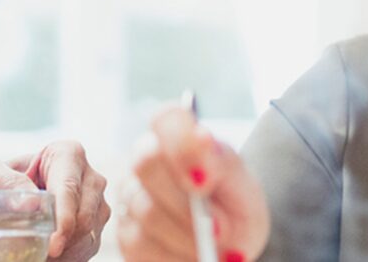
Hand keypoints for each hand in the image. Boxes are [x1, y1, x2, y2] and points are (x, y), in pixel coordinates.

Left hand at [0, 140, 108, 261]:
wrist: (8, 198)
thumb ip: (4, 181)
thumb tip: (30, 204)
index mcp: (68, 154)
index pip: (69, 189)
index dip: (63, 219)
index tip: (52, 246)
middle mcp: (90, 177)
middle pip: (84, 217)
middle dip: (62, 240)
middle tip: (37, 256)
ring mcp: (98, 202)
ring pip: (88, 235)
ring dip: (64, 251)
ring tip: (37, 253)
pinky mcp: (97, 225)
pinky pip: (88, 247)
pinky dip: (68, 257)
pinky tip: (47, 254)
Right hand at [117, 106, 268, 261]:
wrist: (231, 240)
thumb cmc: (235, 203)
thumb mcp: (241, 183)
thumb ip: (222, 161)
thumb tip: (201, 140)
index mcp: (176, 135)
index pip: (166, 119)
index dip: (181, 144)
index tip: (205, 180)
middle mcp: (145, 159)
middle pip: (146, 164)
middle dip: (186, 202)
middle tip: (219, 229)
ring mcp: (130, 196)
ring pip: (147, 212)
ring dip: (187, 237)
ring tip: (214, 249)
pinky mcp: (125, 234)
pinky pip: (143, 247)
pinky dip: (175, 257)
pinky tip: (195, 258)